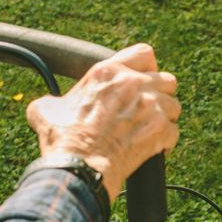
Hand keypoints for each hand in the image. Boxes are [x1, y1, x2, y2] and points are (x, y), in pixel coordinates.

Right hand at [25, 44, 180, 201]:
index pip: (143, 54)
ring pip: (174, 105)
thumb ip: (55, 100)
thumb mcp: (47, 109)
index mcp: (107, 72)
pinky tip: (153, 147)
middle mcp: (132, 84)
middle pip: (166, 79)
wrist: (78, 167)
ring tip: (151, 129)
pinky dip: (166, 141)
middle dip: (160, 93)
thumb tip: (49, 107)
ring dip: (166, 117)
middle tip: (147, 108)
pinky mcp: (159, 131)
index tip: (143, 79)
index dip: (146, 67)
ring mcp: (150, 107)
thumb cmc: (63, 139)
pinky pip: (174, 132)